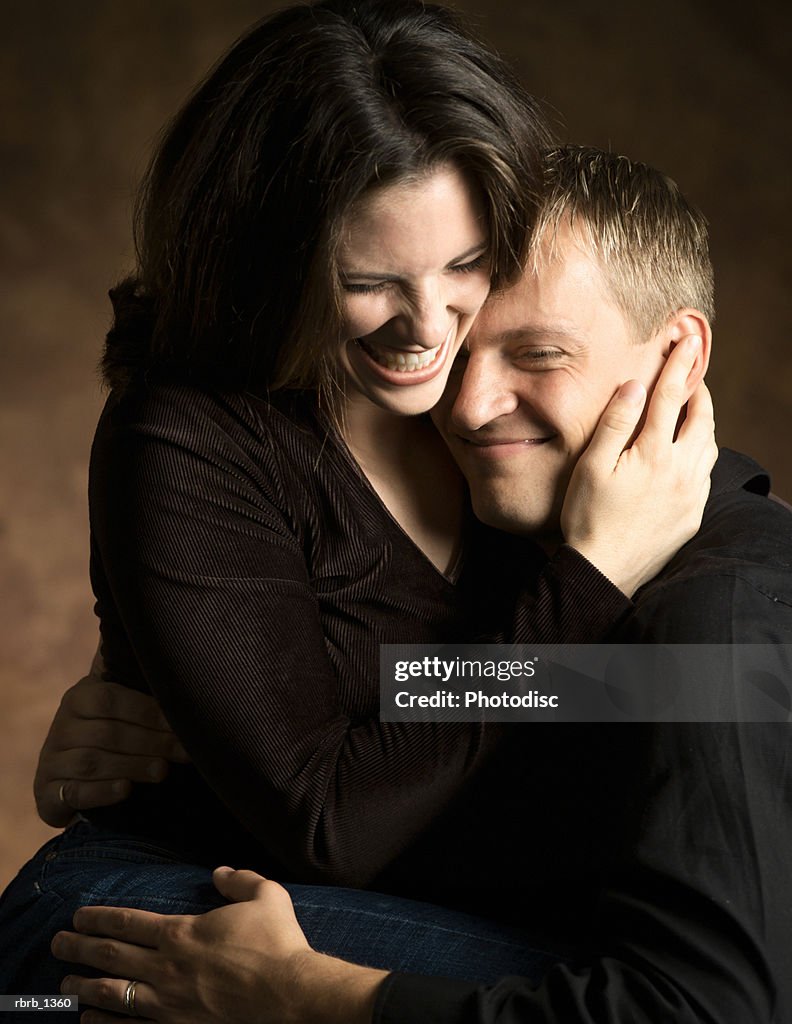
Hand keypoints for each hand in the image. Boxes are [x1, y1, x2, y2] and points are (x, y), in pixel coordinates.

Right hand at [35, 648, 188, 826]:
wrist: (71, 774)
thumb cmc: (111, 731)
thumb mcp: (120, 707)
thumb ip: (141, 692)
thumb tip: (181, 681)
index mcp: (80, 697)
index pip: (111, 699)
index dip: (148, 712)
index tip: (180, 724)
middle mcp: (62, 726)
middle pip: (107, 733)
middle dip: (151, 743)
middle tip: (182, 753)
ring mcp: (52, 760)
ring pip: (92, 762)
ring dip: (133, 766)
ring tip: (163, 771)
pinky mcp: (48, 792)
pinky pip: (74, 792)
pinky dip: (102, 792)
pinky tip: (126, 790)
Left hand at [53, 868, 385, 1023]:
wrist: (289, 997)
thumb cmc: (278, 944)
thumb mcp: (266, 895)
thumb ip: (239, 879)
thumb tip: (219, 872)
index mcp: (182, 933)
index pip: (128, 922)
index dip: (100, 917)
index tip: (78, 915)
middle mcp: (166, 968)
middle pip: (111, 955)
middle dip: (80, 946)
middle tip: (58, 942)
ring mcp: (167, 1003)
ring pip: (112, 993)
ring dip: (84, 986)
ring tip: (65, 983)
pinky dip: (105, 1023)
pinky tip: (89, 1019)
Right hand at [562, 336, 716, 596]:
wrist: (604, 572)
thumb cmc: (588, 518)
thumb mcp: (592, 466)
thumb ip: (615, 423)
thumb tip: (636, 385)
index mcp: (654, 454)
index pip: (672, 396)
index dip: (679, 365)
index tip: (687, 341)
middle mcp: (681, 471)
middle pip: (702, 419)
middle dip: (700, 391)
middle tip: (692, 373)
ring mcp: (691, 496)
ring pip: (709, 447)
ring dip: (704, 422)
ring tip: (693, 410)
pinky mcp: (692, 516)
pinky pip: (705, 476)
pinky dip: (700, 455)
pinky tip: (688, 456)